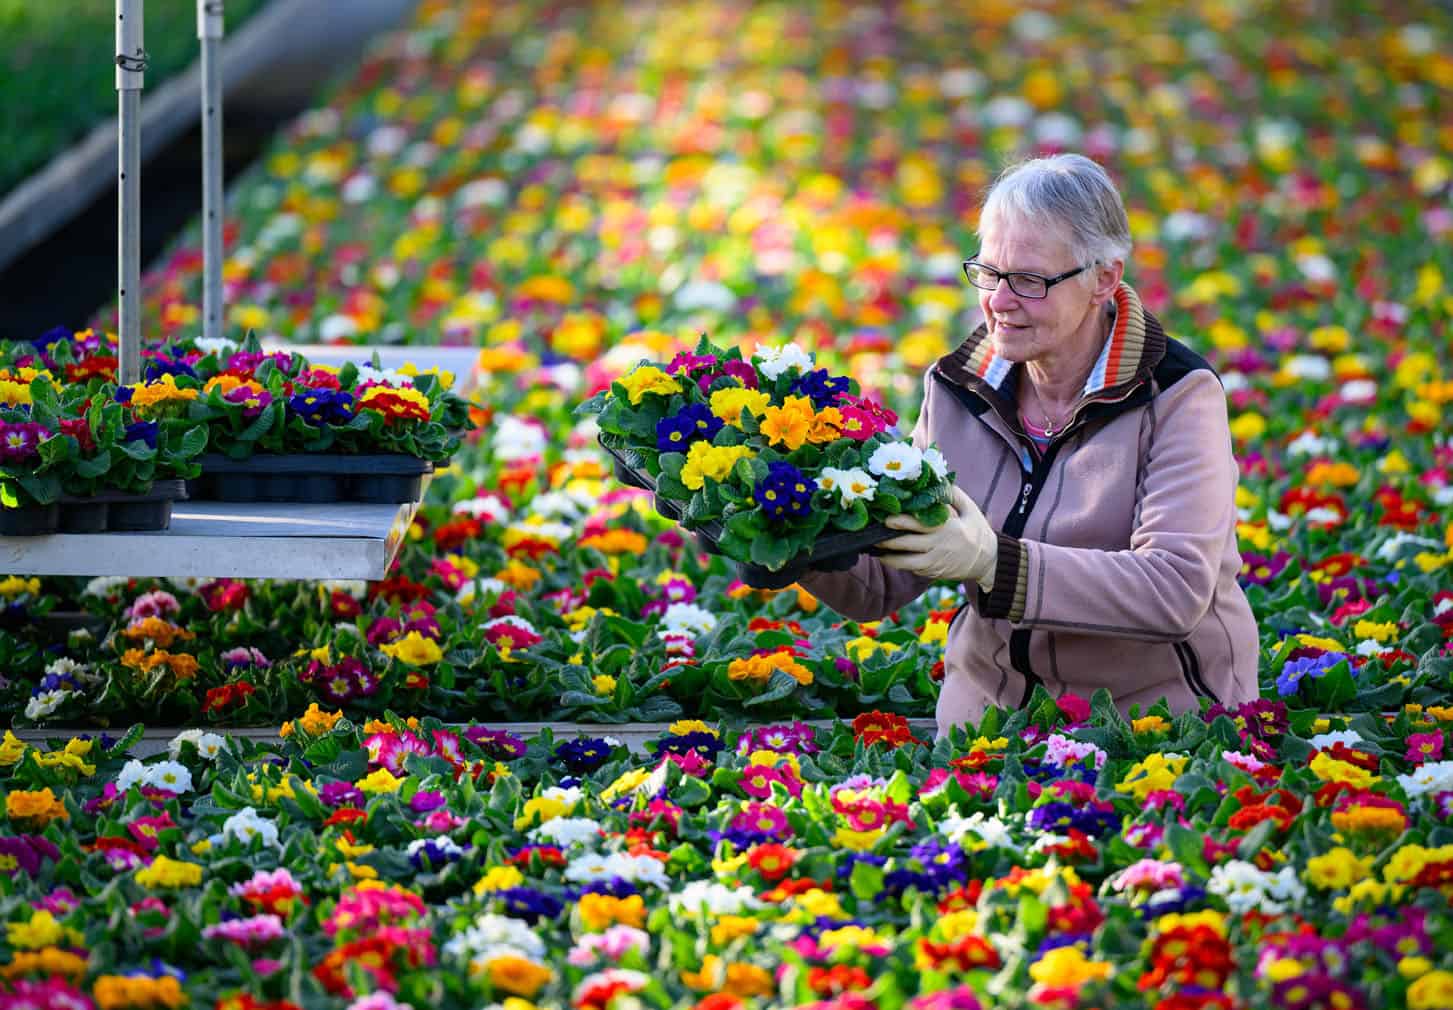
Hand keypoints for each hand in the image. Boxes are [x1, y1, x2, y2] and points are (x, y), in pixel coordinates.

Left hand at [877, 485, 997, 588]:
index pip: (919, 523)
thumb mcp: (971, 509)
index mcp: (947, 527)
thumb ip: (954, 494)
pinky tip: (885, 556)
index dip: (900, 520)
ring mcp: (934, 561)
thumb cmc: (977, 531)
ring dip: (887, 555)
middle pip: (906, 542)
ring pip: (905, 561)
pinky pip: (911, 568)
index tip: (885, 516)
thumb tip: (937, 477)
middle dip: (886, 538)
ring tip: (873, 547)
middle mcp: (938, 545)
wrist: (989, 561)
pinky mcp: (932, 572)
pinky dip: (897, 563)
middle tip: (870, 531)